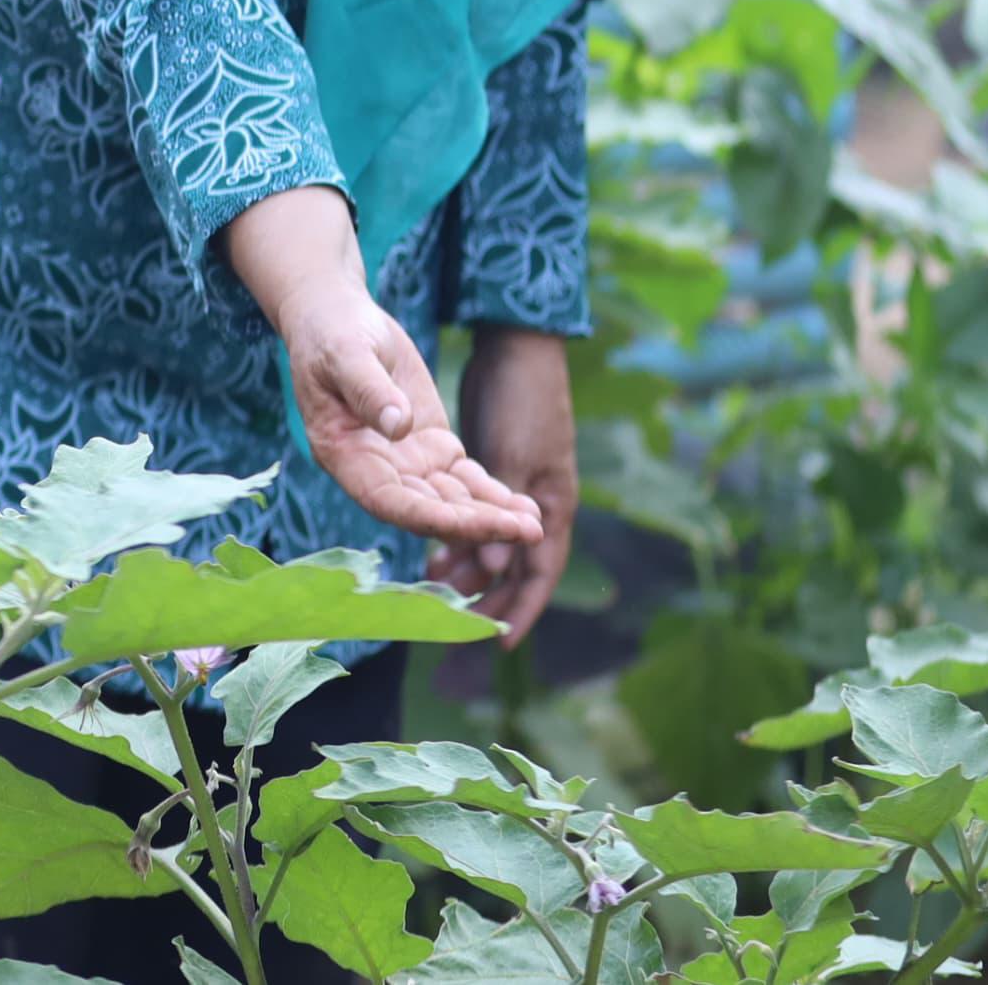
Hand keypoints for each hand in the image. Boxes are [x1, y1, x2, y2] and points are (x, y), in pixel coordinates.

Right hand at [227, 187, 543, 546]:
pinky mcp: (432, 447)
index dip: (430, 517)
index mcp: (346, 457)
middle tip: (526, 532)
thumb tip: (399, 426)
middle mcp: (378, 471)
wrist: (341, 319)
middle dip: (477, 524)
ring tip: (536, 527)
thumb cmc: (333, 334)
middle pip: (430, 511)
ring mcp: (408, 463)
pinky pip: (466, 480)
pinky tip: (527, 509)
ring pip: (453, 501)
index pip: (389, 501)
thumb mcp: (346, 354)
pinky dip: (494, 495)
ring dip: (492, 517)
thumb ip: (369, 390)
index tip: (471, 526)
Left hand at [438, 330, 577, 643]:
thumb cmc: (521, 397)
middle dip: (490, 591)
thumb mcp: (513, 453)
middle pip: (514, 560)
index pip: (540, 570)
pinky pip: (476, 507)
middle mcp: (539, 497)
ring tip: (437, 583)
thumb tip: (488, 563)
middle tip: (460, 620)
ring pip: (490, 534)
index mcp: (553, 501)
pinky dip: (459, 526)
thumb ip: (499, 505)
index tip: (501, 643)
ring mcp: (517, 478)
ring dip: (468, 559)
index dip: (523, 606)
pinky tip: (434, 540)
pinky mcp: (495, 459)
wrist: (518, 344)